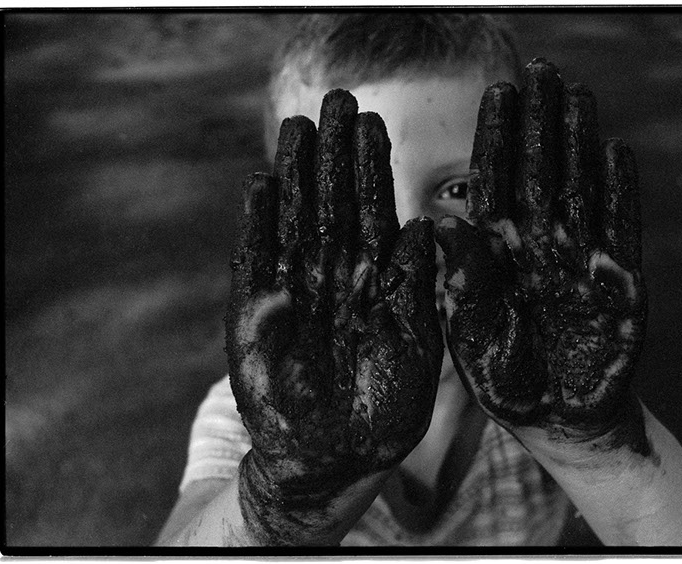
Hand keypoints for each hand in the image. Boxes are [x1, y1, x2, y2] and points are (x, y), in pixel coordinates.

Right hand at [225, 90, 441, 543]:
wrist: (333, 461)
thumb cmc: (384, 412)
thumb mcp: (417, 349)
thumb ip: (417, 290)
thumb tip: (427, 226)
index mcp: (377, 283)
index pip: (373, 214)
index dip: (371, 170)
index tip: (373, 123)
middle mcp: (335, 279)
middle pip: (332, 205)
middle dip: (333, 156)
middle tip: (335, 101)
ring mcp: (293, 293)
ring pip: (294, 222)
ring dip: (294, 176)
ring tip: (296, 128)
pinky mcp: (254, 315)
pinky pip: (256, 263)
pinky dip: (257, 226)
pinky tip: (260, 184)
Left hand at [436, 60, 646, 450]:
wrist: (558, 417)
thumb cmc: (505, 378)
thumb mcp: (473, 336)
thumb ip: (463, 281)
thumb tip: (441, 221)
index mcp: (491, 256)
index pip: (492, 186)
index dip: (498, 139)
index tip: (499, 92)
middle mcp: (534, 248)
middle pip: (537, 173)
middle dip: (540, 123)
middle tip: (542, 69)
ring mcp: (578, 260)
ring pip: (578, 188)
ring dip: (580, 142)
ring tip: (579, 94)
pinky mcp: (619, 280)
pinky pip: (621, 228)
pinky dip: (622, 192)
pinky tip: (618, 151)